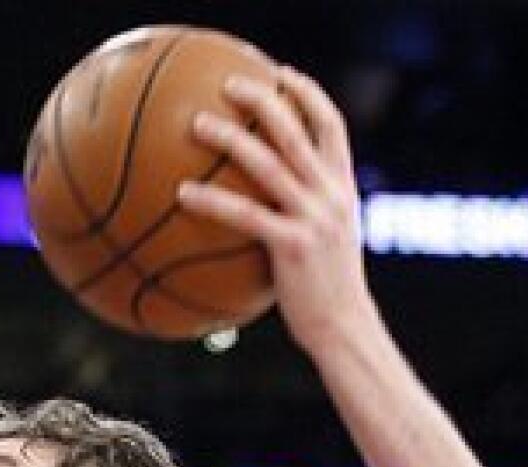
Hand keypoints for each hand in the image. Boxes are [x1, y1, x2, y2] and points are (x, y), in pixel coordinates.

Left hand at [179, 64, 367, 353]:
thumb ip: (308, 216)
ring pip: (269, 162)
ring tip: (198, 124)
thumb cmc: (328, 294)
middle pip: (297, 130)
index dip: (308, 94)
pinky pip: (246, 214)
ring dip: (231, 137)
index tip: (282, 76)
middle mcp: (332, 195)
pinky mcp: (293, 245)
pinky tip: (183, 193)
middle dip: (263, 99)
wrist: (345, 329)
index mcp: (343, 189)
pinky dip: (213, 200)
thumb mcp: (328, 245)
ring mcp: (314, 218)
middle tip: (229, 84)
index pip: (333, 125)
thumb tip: (269, 209)